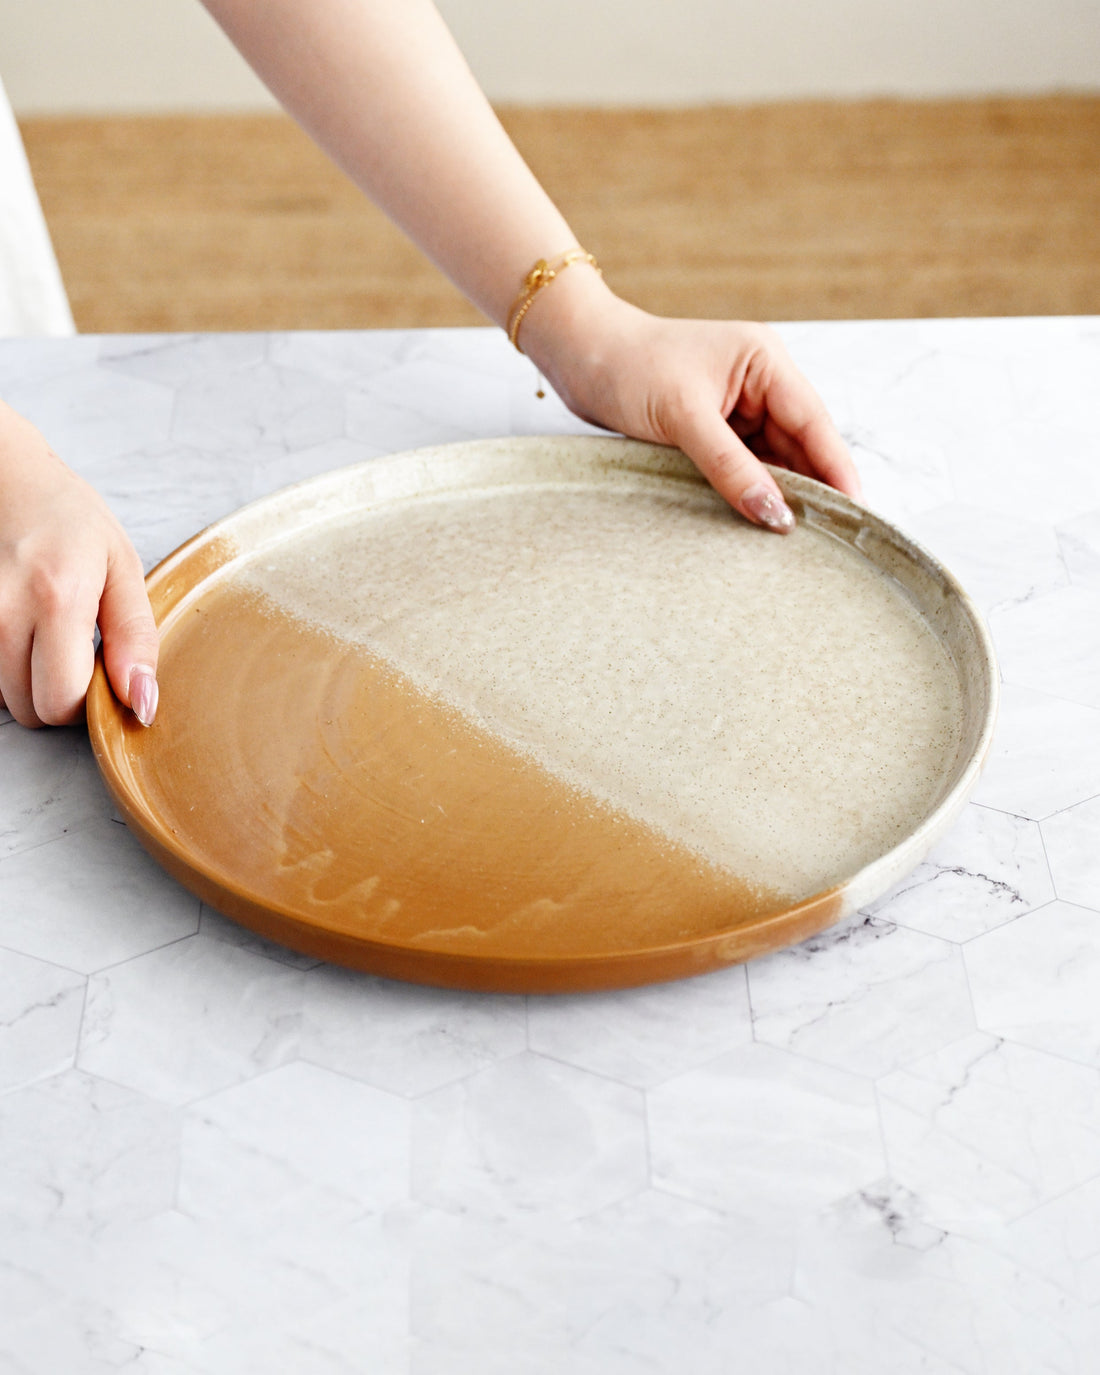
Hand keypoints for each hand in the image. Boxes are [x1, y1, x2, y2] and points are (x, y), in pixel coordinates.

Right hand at [0, 402, 158, 726]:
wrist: (5, 476)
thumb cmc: (67, 517)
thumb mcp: (121, 568)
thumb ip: (136, 639)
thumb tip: (143, 704)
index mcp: (57, 597)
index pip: (63, 702)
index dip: (89, 698)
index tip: (99, 666)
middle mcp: (2, 611)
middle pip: (32, 709)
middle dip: (59, 691)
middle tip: (73, 644)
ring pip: (6, 698)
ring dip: (29, 678)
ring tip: (43, 629)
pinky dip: (5, 665)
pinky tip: (19, 628)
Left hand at [521, 272, 860, 530]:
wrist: (577, 356)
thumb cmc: (627, 366)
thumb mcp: (682, 417)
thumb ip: (730, 467)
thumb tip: (775, 514)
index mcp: (765, 362)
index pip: (815, 423)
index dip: (838, 470)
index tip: (855, 514)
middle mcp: (759, 383)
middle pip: (801, 447)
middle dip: (812, 490)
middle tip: (829, 543)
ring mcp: (737, 409)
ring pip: (774, 462)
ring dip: (780, 496)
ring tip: (797, 543)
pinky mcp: (714, 431)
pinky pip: (745, 468)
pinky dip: (751, 493)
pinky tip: (758, 522)